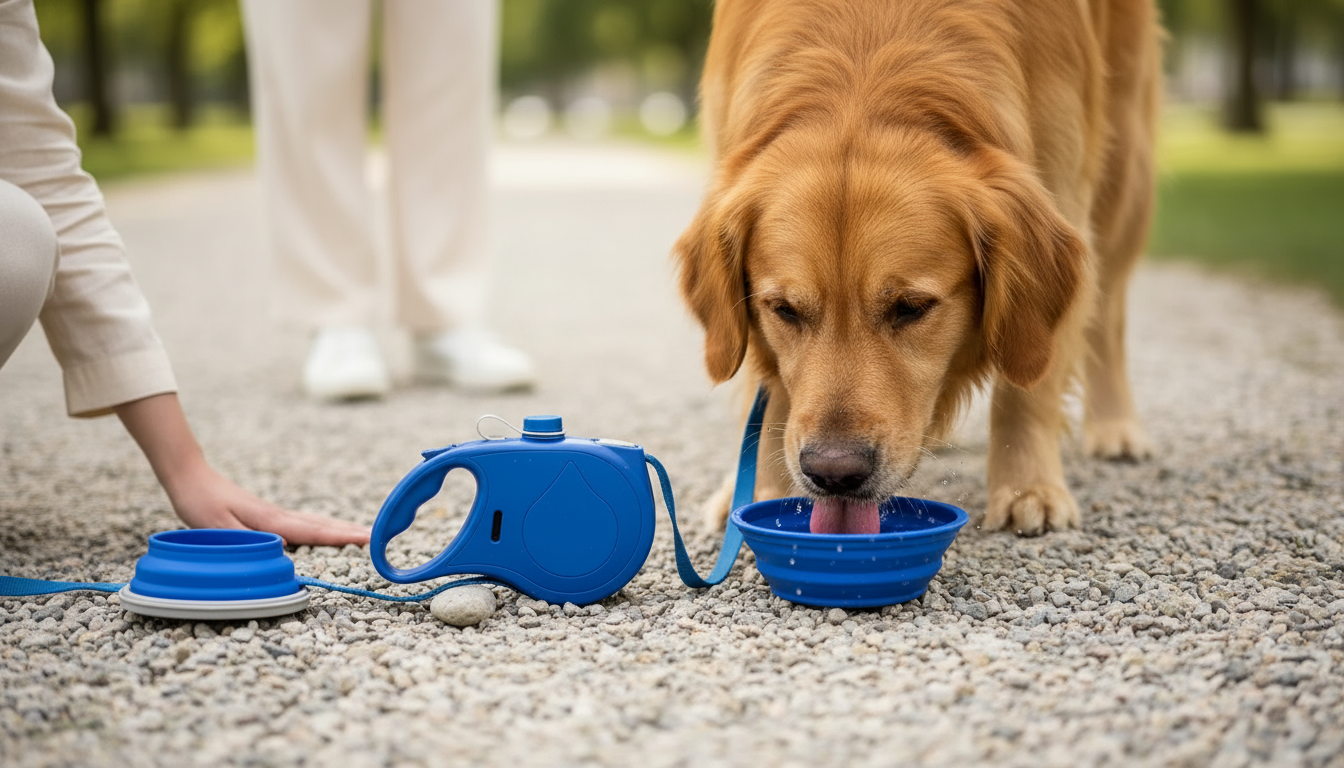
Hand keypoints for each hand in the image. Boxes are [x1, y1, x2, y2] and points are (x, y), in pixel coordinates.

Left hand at [163, 461, 370, 546]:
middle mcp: (278, 516)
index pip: (313, 531)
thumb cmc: (201, 502)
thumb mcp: (218, 527)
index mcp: (271, 519)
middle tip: (377, 537)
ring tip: (360, 535)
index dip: (341, 538)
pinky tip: (324, 531)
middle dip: (349, 532)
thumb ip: (250, 540)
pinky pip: (302, 524)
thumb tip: (284, 550)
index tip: (368, 539)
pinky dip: (321, 528)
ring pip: (314, 523)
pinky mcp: (267, 516)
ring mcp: (274, 514)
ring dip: (339, 529)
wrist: (190, 477)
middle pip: (321, 525)